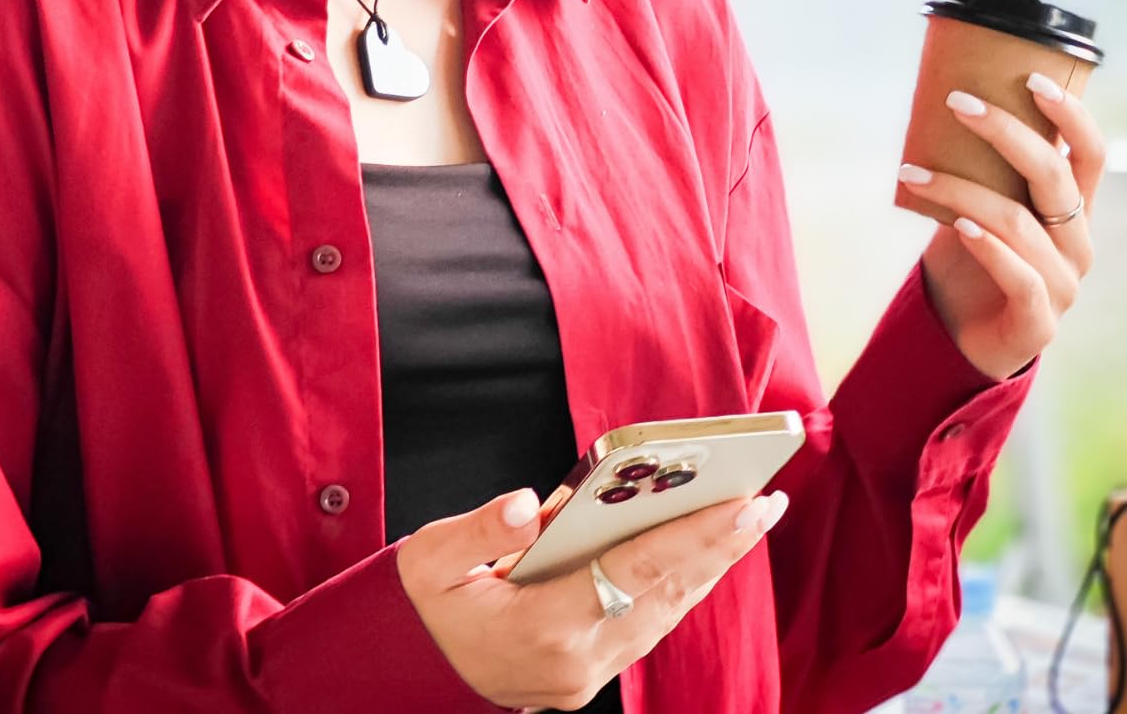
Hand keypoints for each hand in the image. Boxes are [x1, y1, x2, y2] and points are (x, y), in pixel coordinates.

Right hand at [395, 484, 786, 710]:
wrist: (407, 672)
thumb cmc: (421, 607)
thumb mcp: (428, 559)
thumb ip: (478, 529)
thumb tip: (529, 504)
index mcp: (541, 627)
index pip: (633, 573)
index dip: (691, 537)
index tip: (740, 505)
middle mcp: (577, 660)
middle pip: (666, 595)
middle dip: (720, 547)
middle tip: (767, 498)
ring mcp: (587, 675)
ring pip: (666, 614)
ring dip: (710, 566)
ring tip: (747, 518)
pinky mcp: (589, 675)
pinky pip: (649, 625)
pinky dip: (681, 587)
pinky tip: (703, 555)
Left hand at [906, 73, 1105, 381]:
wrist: (962, 337)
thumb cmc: (970, 260)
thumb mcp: (975, 207)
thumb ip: (975, 169)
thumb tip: (938, 104)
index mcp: (1070, 212)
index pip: (1089, 155)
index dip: (1070, 115)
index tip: (1029, 78)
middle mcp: (1076, 244)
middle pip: (1054, 177)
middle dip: (1004, 132)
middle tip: (955, 102)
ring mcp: (1063, 284)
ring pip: (1018, 223)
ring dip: (959, 190)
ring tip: (911, 172)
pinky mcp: (1039, 321)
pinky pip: (1020, 278)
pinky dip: (988, 248)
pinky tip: (958, 228)